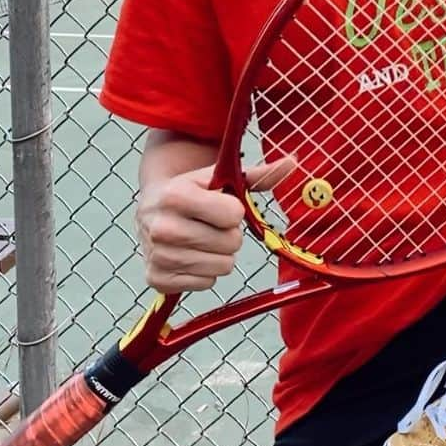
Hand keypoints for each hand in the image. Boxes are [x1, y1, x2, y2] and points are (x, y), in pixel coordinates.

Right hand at [136, 157, 294, 292]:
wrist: (152, 208)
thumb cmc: (192, 191)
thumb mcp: (219, 177)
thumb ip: (257, 175)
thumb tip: (292, 162)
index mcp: (176, 195)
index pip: (233, 215)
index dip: (233, 210)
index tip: (219, 204)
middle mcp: (162, 227)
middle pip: (231, 244)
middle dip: (228, 234)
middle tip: (210, 224)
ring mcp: (158, 256)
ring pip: (222, 267)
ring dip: (219, 254)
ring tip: (201, 238)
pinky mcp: (156, 280)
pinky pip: (207, 283)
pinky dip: (204, 271)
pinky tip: (190, 254)